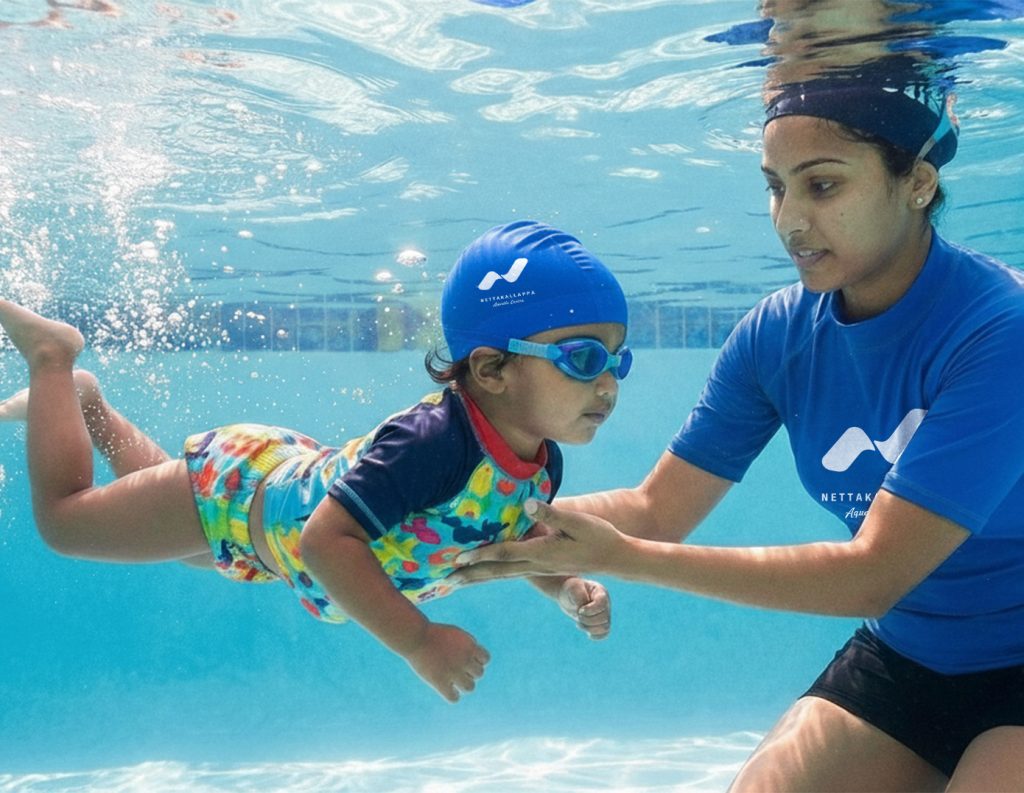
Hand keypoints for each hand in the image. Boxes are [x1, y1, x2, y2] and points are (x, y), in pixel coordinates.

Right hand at [402, 622, 490, 702]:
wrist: (415, 637)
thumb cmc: (433, 633)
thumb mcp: (454, 634)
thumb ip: (467, 644)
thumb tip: (475, 657)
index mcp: (470, 646)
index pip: (485, 659)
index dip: (476, 659)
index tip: (466, 657)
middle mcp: (465, 659)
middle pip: (479, 674)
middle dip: (469, 671)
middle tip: (456, 667)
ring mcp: (453, 672)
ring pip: (470, 687)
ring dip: (463, 684)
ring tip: (452, 679)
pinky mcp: (440, 682)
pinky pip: (454, 698)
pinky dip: (452, 695)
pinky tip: (445, 688)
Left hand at [452, 499, 628, 581]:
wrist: (615, 558)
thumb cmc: (598, 536)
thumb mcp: (578, 522)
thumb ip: (552, 514)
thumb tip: (528, 504)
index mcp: (542, 553)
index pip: (505, 554)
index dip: (482, 554)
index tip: (460, 557)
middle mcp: (536, 564)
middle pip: (497, 571)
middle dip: (470, 574)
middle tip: (444, 580)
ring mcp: (538, 568)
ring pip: (502, 575)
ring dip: (478, 577)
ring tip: (456, 582)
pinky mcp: (541, 567)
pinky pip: (511, 572)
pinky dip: (493, 574)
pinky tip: (484, 573)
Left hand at [557, 577, 610, 639]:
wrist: (568, 595)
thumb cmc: (571, 589)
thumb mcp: (573, 587)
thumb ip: (579, 596)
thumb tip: (583, 609)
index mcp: (600, 592)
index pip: (601, 604)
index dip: (590, 610)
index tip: (579, 610)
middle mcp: (605, 604)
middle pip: (604, 618)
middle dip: (588, 620)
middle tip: (577, 615)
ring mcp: (604, 614)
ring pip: (605, 628)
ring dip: (590, 628)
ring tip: (578, 623)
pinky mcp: (600, 623)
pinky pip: (605, 634)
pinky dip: (596, 636)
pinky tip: (587, 633)